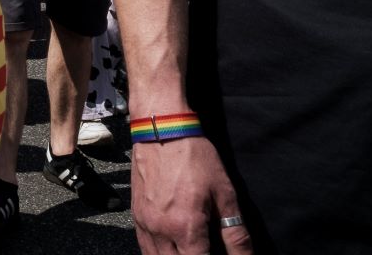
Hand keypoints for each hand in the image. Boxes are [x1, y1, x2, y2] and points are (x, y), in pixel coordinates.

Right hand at [130, 138, 251, 253]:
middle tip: (206, 249)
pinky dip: (158, 254)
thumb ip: (235, 233)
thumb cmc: (193, 156)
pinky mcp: (136, 216)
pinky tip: (172, 249)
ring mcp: (145, 224)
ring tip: (191, 249)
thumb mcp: (224, 193)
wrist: (161, 129)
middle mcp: (161, 231)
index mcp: (185, 227)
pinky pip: (145, 248)